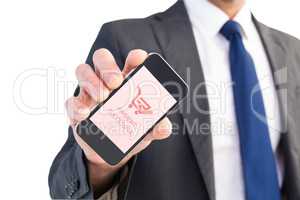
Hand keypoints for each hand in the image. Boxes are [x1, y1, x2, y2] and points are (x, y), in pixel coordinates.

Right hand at [65, 49, 171, 194]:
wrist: (109, 153)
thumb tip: (164, 128)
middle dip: (108, 66)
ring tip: (103, 97)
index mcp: (128, 81)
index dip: (135, 56)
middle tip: (116, 82)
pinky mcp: (77, 108)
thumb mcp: (145, 130)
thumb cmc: (129, 131)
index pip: (130, 61)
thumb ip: (155, 127)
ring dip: (92, 81)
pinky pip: (71, 100)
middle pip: (102, 58)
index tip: (140, 58)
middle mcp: (107, 81)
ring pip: (83, 71)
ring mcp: (89, 93)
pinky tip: (85, 114)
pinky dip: (77, 105)